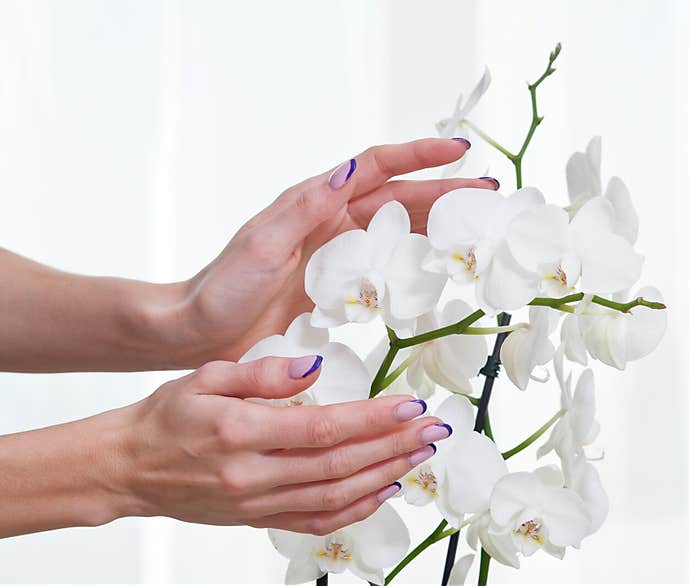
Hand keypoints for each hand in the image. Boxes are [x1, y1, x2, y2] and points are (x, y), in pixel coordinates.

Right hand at [113, 356, 451, 533]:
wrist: (126, 467)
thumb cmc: (165, 417)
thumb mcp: (207, 376)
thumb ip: (262, 372)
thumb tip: (314, 367)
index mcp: (239, 432)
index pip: (323, 428)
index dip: (373, 419)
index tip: (411, 405)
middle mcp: (252, 475)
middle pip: (340, 463)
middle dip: (394, 446)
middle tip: (433, 430)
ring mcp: (256, 504)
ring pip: (335, 494)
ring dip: (384, 475)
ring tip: (419, 456)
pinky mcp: (256, 519)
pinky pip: (316, 521)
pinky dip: (355, 509)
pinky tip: (383, 491)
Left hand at [168, 137, 497, 364]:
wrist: (199, 331)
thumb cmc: (222, 287)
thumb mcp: (262, 242)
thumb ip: (305, 207)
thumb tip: (351, 170)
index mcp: (317, 203)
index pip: (378, 168)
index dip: (419, 157)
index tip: (460, 151)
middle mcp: (332, 224)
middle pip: (400, 200)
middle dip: (445, 195)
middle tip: (489, 199)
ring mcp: (337, 257)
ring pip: (398, 234)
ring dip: (436, 229)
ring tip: (476, 231)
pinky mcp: (337, 290)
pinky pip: (384, 273)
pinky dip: (414, 269)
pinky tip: (437, 277)